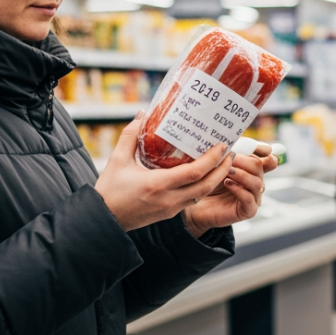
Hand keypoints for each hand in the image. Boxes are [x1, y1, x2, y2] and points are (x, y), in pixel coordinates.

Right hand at [94, 111, 235, 232]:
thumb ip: (130, 135)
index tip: (222, 146)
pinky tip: (204, 175)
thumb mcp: (117, 160)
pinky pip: (193, 199)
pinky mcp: (170, 213)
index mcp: (158, 184)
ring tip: (222, 162)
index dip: (212, 159)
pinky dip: (203, 186)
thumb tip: (142, 114)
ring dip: (216, 179)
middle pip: (206, 185)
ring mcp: (171, 208)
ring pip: (202, 194)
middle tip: (230, 153)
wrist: (104, 220)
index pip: (195, 172)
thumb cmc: (109, 190)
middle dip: (223, 169)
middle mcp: (169, 199)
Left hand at [182, 139, 279, 236]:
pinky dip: (239, 190)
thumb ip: (226, 152)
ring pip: (257, 183)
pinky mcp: (248, 210)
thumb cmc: (205, 180)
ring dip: (242, 174)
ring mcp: (253, 196)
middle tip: (231, 157)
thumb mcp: (216, 162)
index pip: (266, 156)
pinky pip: (249, 199)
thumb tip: (230, 141)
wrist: (194, 204)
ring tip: (227, 171)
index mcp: (252, 168)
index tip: (255, 145)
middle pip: (260, 167)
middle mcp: (255, 181)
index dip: (263, 150)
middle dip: (245, 160)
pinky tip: (227, 183)